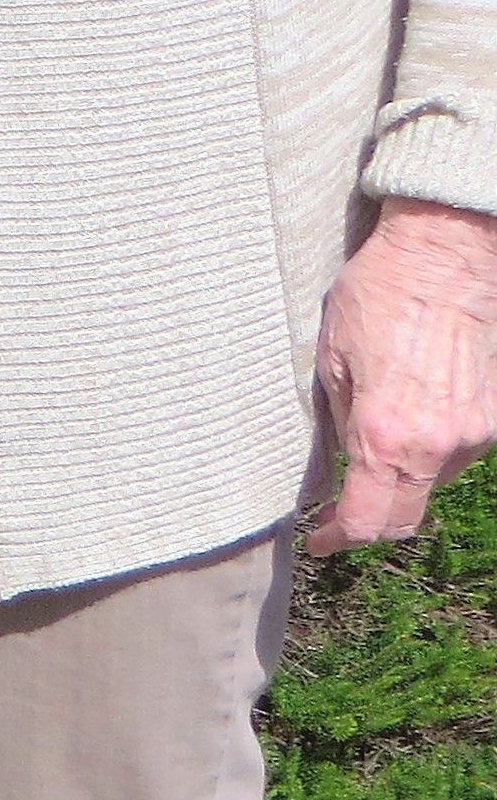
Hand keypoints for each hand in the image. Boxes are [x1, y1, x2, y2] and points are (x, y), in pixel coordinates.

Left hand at [307, 195, 496, 552]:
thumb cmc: (378, 298)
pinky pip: (460, 452)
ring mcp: (475, 434)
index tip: (320, 541)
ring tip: (375, 442)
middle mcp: (438, 445)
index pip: (367, 518)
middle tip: (340, 513)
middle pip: (406, 516)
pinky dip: (432, 451)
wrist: (447, 258)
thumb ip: (336, 423)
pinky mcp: (496, 417)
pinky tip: (411, 416)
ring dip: (403, 479)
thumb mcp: (330, 359)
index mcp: (386, 435)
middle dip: (371, 522)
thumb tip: (335, 466)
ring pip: (434, 483)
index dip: (339, 539)